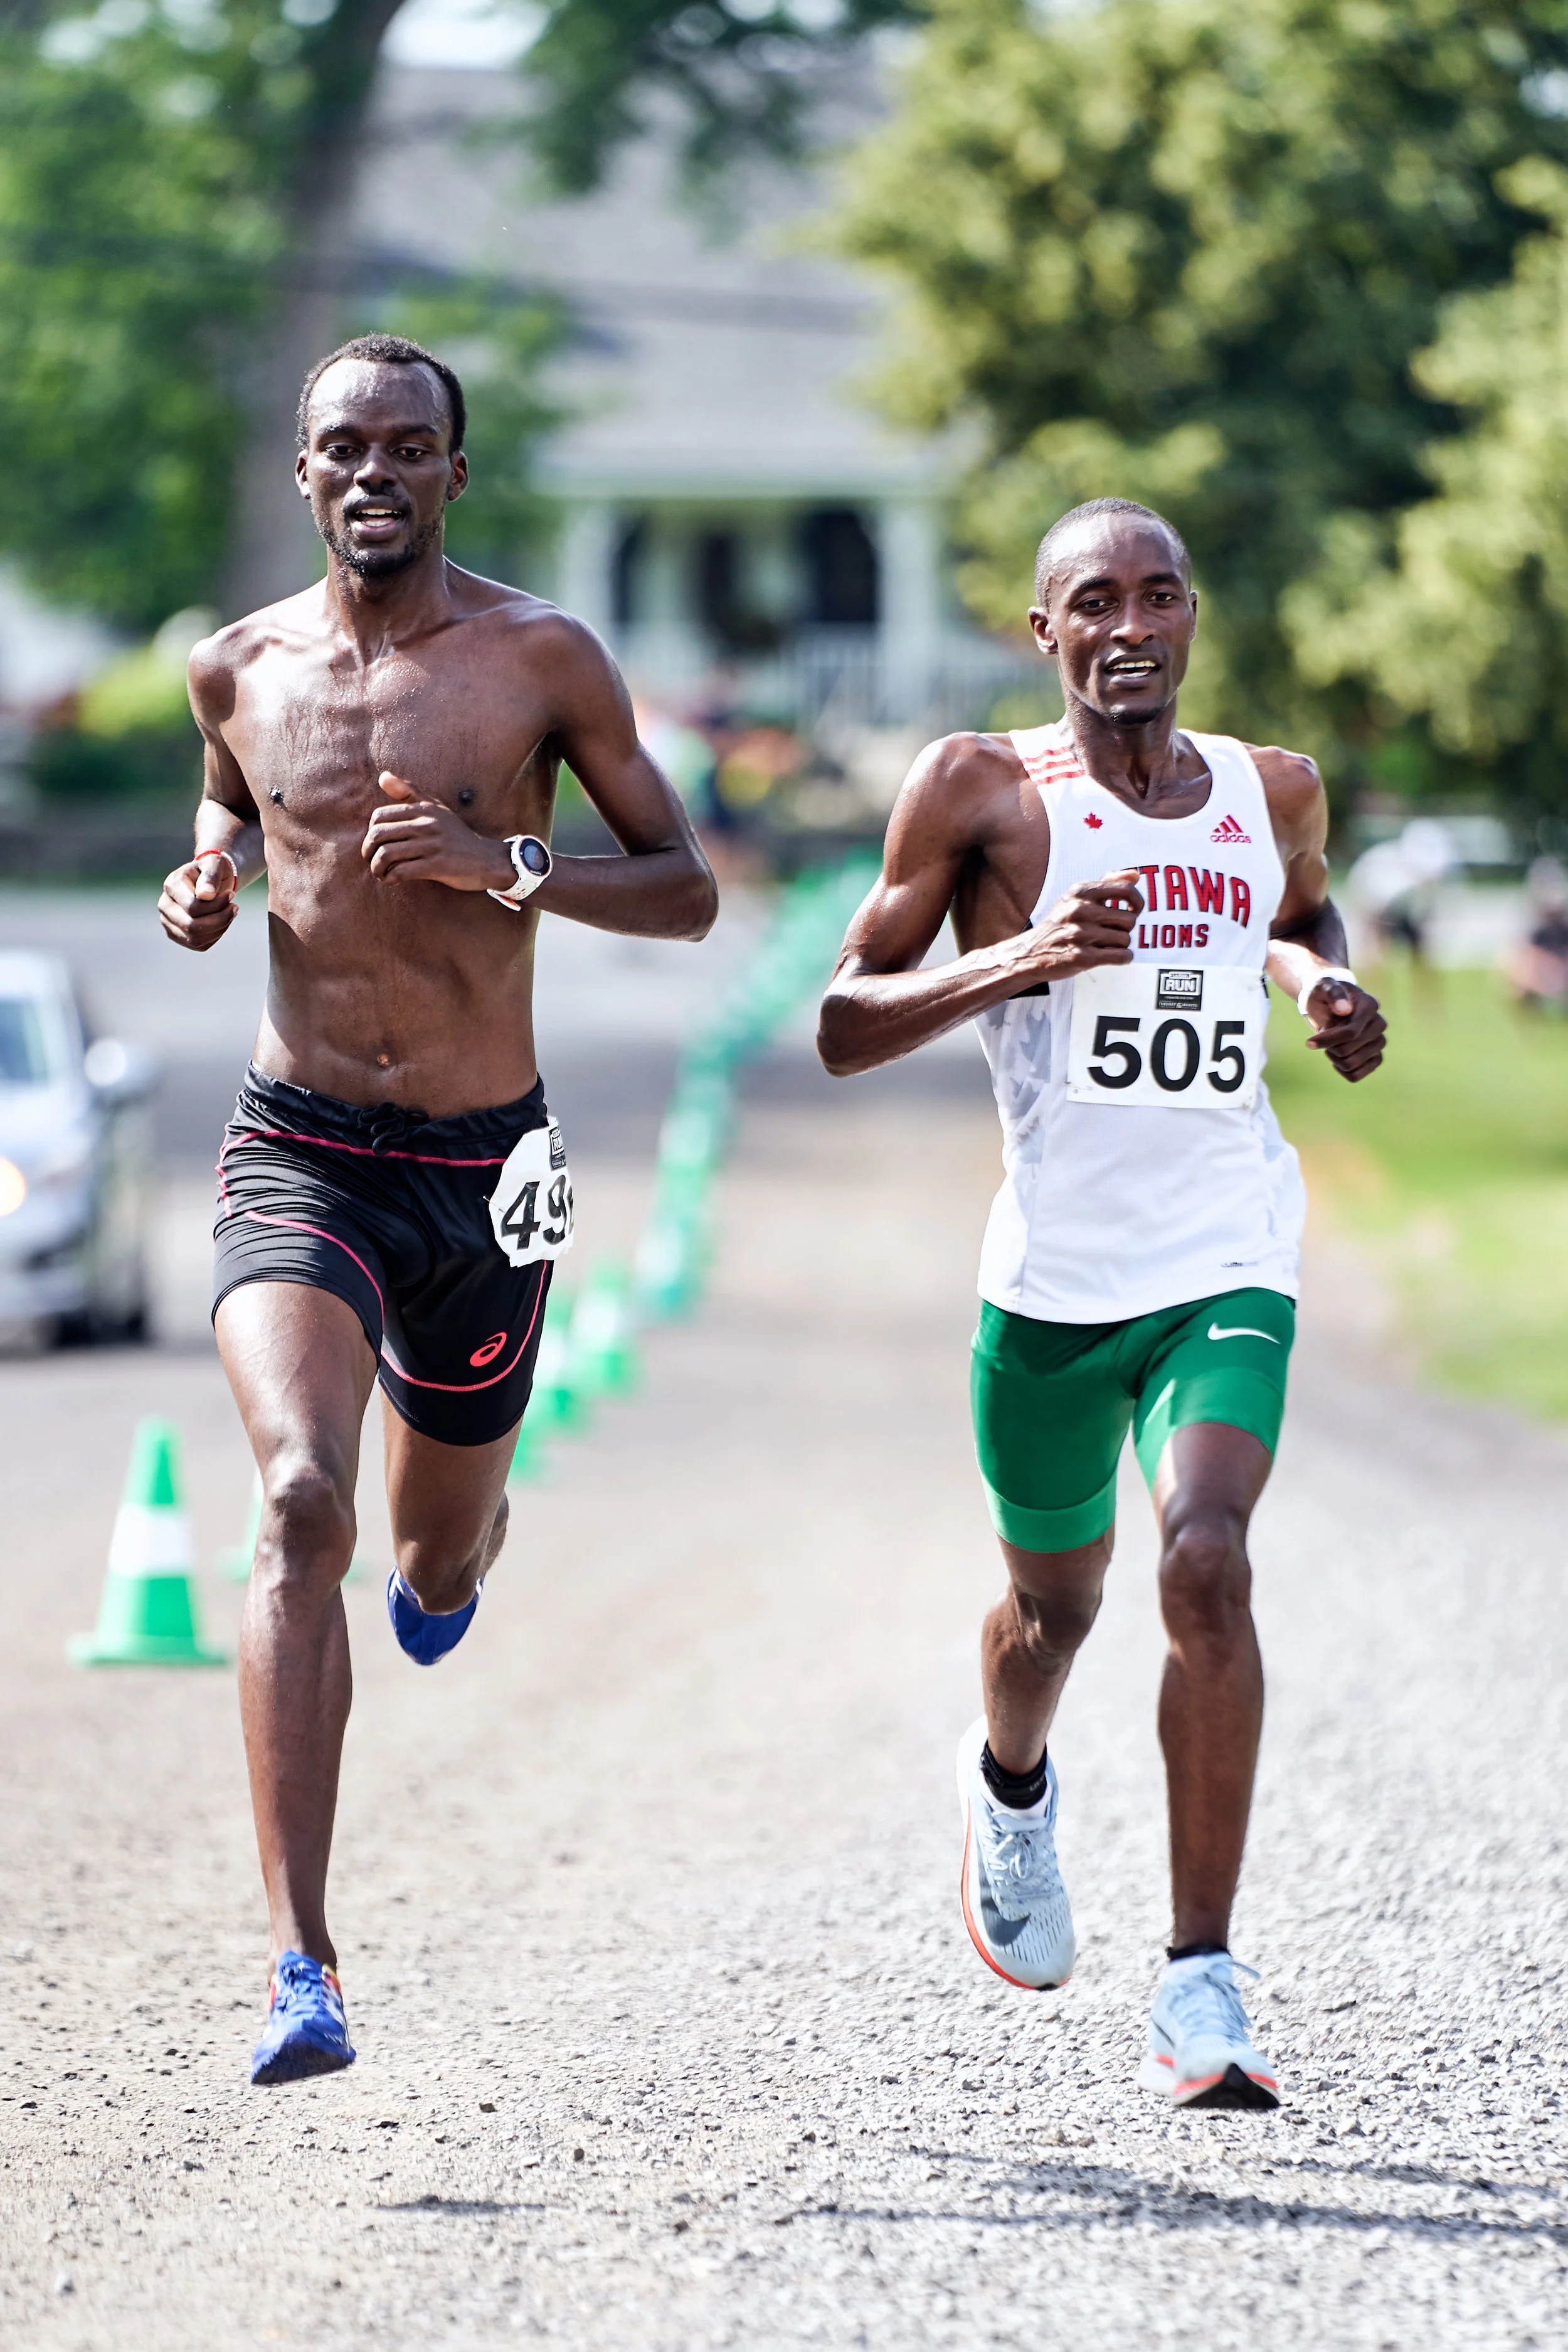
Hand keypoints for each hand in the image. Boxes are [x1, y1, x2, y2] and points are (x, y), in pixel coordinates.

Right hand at [158, 850, 237, 951]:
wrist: (209, 881)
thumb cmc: (212, 870)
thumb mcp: (215, 864)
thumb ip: (211, 876)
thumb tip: (205, 895)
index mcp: (171, 885)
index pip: (192, 907)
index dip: (217, 905)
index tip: (231, 895)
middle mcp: (165, 905)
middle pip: (191, 926)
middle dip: (220, 919)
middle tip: (234, 907)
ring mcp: (168, 922)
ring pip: (195, 939)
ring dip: (220, 928)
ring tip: (230, 912)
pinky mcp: (178, 935)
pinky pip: (199, 945)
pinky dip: (216, 935)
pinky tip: (223, 922)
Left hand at [361, 772, 514, 891]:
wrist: (487, 859)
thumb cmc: (456, 835)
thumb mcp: (436, 808)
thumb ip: (409, 791)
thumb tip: (382, 777)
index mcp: (423, 809)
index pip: (379, 816)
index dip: (371, 832)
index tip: (378, 844)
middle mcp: (426, 824)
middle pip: (378, 835)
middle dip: (368, 852)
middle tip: (373, 861)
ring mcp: (432, 845)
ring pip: (386, 854)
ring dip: (377, 868)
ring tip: (381, 873)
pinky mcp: (437, 865)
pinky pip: (401, 871)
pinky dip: (390, 877)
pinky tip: (392, 880)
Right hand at [1015, 868, 1143, 981]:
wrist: (1031, 952)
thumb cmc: (1060, 924)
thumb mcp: (1077, 897)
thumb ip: (1107, 883)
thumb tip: (1136, 876)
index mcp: (1080, 892)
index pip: (1126, 890)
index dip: (1138, 902)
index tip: (1134, 910)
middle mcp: (1080, 910)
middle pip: (1129, 919)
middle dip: (1125, 929)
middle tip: (1112, 932)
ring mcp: (1080, 934)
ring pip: (1125, 939)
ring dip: (1120, 945)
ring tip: (1105, 945)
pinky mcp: (1082, 957)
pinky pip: (1121, 956)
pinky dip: (1123, 958)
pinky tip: (1112, 956)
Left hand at [1303, 976, 1385, 1080]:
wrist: (1328, 1003)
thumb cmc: (1324, 993)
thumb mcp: (1323, 987)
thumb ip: (1333, 994)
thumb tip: (1344, 1009)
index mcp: (1370, 1005)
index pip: (1351, 1032)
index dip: (1328, 1040)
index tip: (1309, 1042)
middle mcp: (1379, 1024)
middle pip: (1348, 1050)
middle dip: (1329, 1046)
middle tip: (1322, 1036)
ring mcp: (1379, 1041)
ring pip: (1351, 1064)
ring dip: (1333, 1058)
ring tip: (1329, 1045)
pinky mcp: (1375, 1056)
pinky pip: (1357, 1075)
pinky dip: (1341, 1070)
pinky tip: (1335, 1059)